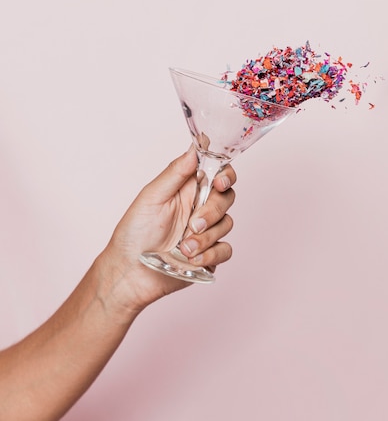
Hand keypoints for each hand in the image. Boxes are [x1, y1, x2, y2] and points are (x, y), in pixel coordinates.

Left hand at [100, 147, 235, 312]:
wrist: (128, 273)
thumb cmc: (134, 233)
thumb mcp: (152, 197)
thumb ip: (176, 172)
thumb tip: (195, 148)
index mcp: (187, 189)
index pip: (217, 173)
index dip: (225, 175)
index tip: (220, 182)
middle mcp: (199, 207)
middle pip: (226, 198)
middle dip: (212, 211)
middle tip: (193, 224)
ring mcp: (206, 232)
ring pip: (226, 224)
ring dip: (206, 237)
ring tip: (184, 247)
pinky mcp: (209, 255)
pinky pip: (225, 250)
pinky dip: (211, 254)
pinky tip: (192, 259)